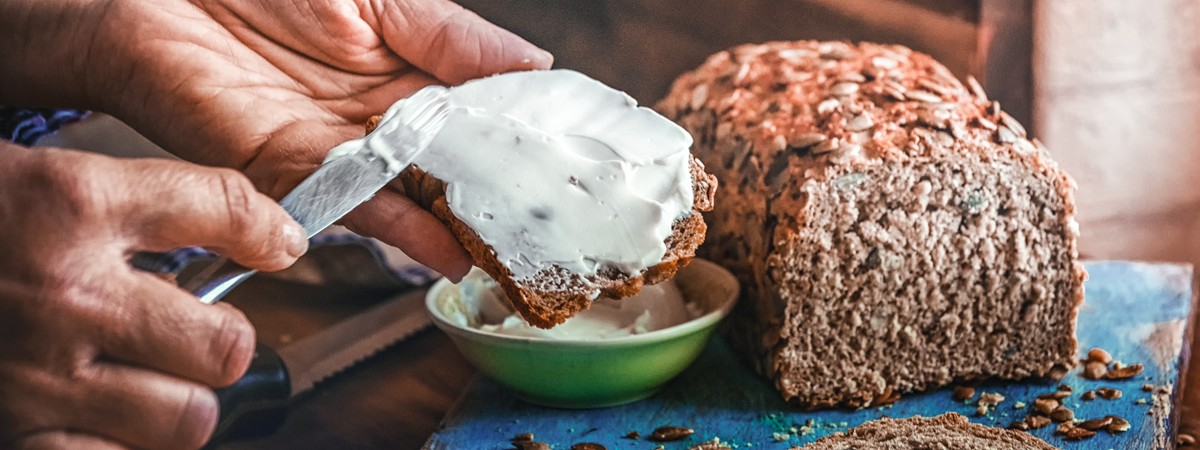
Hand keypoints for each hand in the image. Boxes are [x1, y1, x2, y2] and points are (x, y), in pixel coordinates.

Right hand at [0, 144, 306, 448]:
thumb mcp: (54, 178)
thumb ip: (164, 200)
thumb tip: (275, 237)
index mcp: (73, 201)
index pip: (220, 206)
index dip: (267, 230)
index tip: (277, 245)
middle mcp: (63, 288)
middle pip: (225, 347)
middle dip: (222, 346)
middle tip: (196, 338)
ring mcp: (34, 371)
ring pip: (185, 419)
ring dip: (180, 405)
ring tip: (147, 382)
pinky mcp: (12, 428)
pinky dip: (119, 446)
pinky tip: (102, 417)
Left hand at [88, 0, 552, 279]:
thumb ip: (454, 38)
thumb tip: (538, 65)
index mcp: (404, 72)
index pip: (476, 115)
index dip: (518, 139)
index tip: (567, 165)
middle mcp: (374, 118)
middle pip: (447, 165)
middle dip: (495, 196)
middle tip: (552, 225)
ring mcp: (334, 147)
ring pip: (407, 192)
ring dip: (456, 224)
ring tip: (508, 253)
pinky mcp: (285, 168)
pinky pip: (348, 199)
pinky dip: (395, 224)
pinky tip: (441, 245)